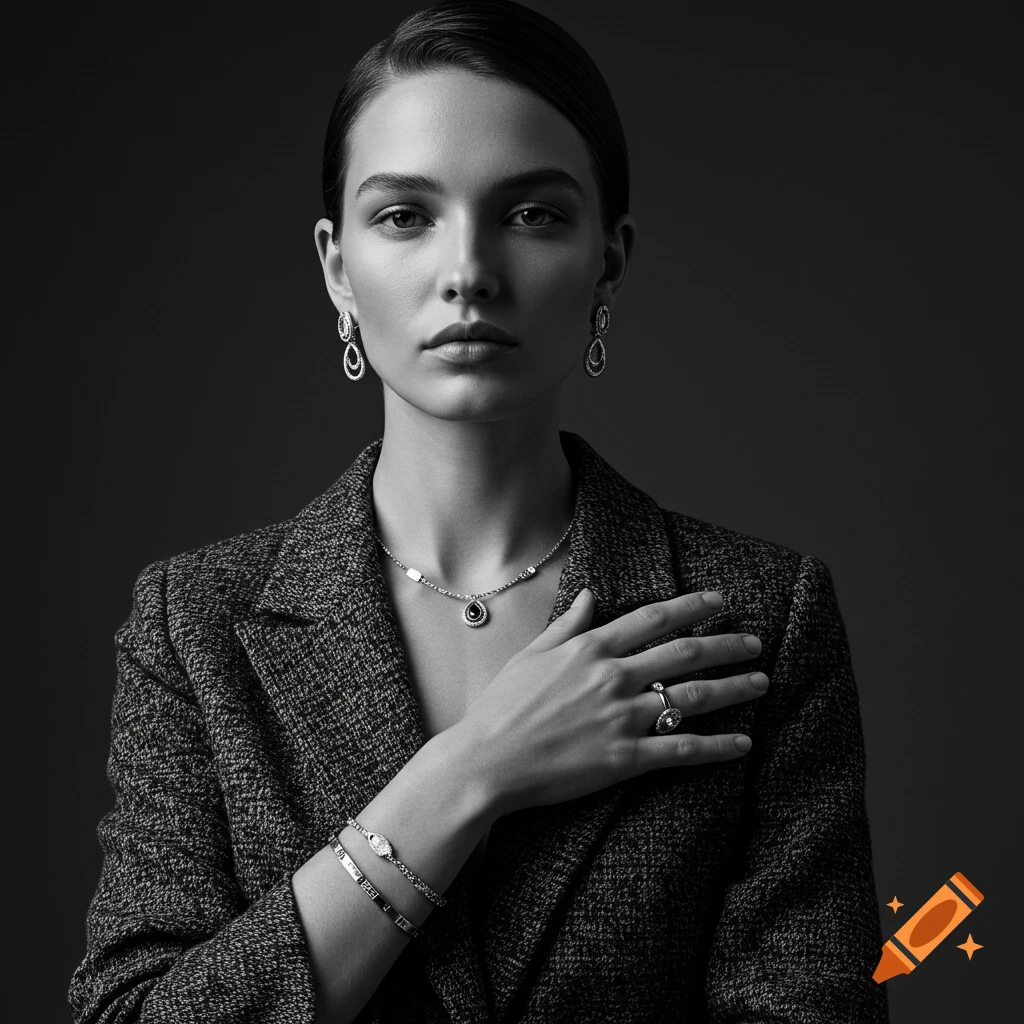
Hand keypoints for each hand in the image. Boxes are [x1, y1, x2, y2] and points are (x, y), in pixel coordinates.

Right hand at [454, 588, 766, 816]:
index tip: (720, 599)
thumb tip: (589, 596)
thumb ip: (567, 625)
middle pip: (685, 654)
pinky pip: (682, 749)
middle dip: (726, 645)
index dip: (692, 606)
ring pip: (693, 698)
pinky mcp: (625, 758)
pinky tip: (743, 744)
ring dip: (733, 688)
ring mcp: (622, 717)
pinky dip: (717, 747)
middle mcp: (614, 677)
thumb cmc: (501, 707)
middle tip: (755, 643)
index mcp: (590, 648)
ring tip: (761, 682)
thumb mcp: (530, 654)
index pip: (654, 618)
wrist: (487, 761)